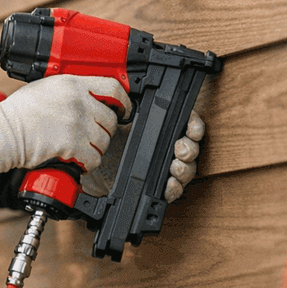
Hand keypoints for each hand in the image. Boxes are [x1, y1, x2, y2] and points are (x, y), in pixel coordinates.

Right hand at [0, 75, 131, 173]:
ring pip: (104, 141)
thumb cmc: (19, 112)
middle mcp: (78, 102)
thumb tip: (93, 98)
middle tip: (91, 135)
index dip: (124, 102)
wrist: (3, 131)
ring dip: (95, 148)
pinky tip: (75, 159)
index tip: (124, 110)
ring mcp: (76, 124)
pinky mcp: (71, 146)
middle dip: (104, 131)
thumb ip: (71, 90)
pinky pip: (93, 159)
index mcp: (73, 84)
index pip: (113, 89)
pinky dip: (86, 163)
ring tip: (79, 148)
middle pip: (110, 120)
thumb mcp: (46, 87)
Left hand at [80, 109, 204, 199]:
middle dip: (190, 149)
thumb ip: (125, 109)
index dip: (194, 126)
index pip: (187, 124)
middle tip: (180, 150)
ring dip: (184, 169)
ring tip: (174, 168)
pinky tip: (168, 184)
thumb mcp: (114, 122)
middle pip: (192, 148)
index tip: (191, 130)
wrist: (92, 168)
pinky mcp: (157, 188)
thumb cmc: (103, 143)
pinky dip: (174, 188)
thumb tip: (130, 97)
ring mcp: (163, 168)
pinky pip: (175, 190)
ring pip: (187, 169)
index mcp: (160, 129)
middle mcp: (166, 148)